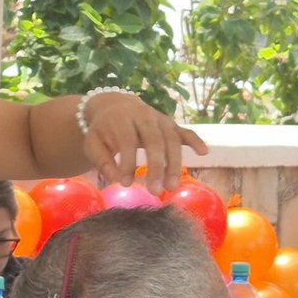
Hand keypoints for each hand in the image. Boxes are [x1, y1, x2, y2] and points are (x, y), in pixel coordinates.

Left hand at [81, 93, 208, 192]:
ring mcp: (159, 119)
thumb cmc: (103, 131)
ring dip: (174, 163)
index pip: (127, 142)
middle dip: (156, 167)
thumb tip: (114, 177)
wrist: (114, 106)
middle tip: (156, 191)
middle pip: (154, 141)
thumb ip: (100, 160)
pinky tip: (204, 152)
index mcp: (122, 119)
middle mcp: (144, 116)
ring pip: (171, 140)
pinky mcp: (170, 123)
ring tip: (172, 187)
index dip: (127, 163)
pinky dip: (195, 140)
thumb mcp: (93, 143)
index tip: (125, 183)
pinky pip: (185, 131)